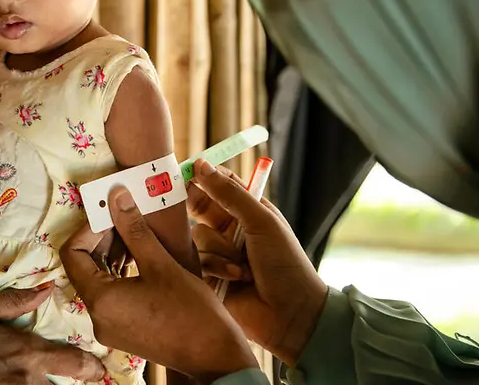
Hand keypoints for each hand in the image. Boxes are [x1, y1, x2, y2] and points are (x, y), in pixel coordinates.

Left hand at [61, 187, 258, 383]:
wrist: (215, 356)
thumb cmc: (191, 311)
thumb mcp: (161, 264)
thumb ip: (134, 229)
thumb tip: (116, 196)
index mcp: (100, 300)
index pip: (73, 255)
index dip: (88, 229)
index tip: (110, 213)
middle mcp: (97, 317)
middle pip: (83, 266)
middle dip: (101, 238)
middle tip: (123, 217)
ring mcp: (108, 326)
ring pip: (97, 279)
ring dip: (111, 254)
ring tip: (134, 233)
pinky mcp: (122, 329)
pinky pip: (110, 294)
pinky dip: (119, 272)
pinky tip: (139, 256)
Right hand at [188, 159, 328, 365]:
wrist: (292, 314)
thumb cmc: (286, 264)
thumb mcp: (261, 221)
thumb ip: (230, 193)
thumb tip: (201, 165)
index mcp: (245, 211)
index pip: (216, 184)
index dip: (201, 177)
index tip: (186, 173)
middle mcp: (228, 229)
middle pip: (197, 208)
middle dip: (199, 212)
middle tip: (199, 212)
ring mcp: (217, 252)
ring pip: (196, 236)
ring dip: (218, 250)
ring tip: (242, 267)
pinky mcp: (207, 276)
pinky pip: (195, 261)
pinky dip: (214, 268)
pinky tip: (235, 278)